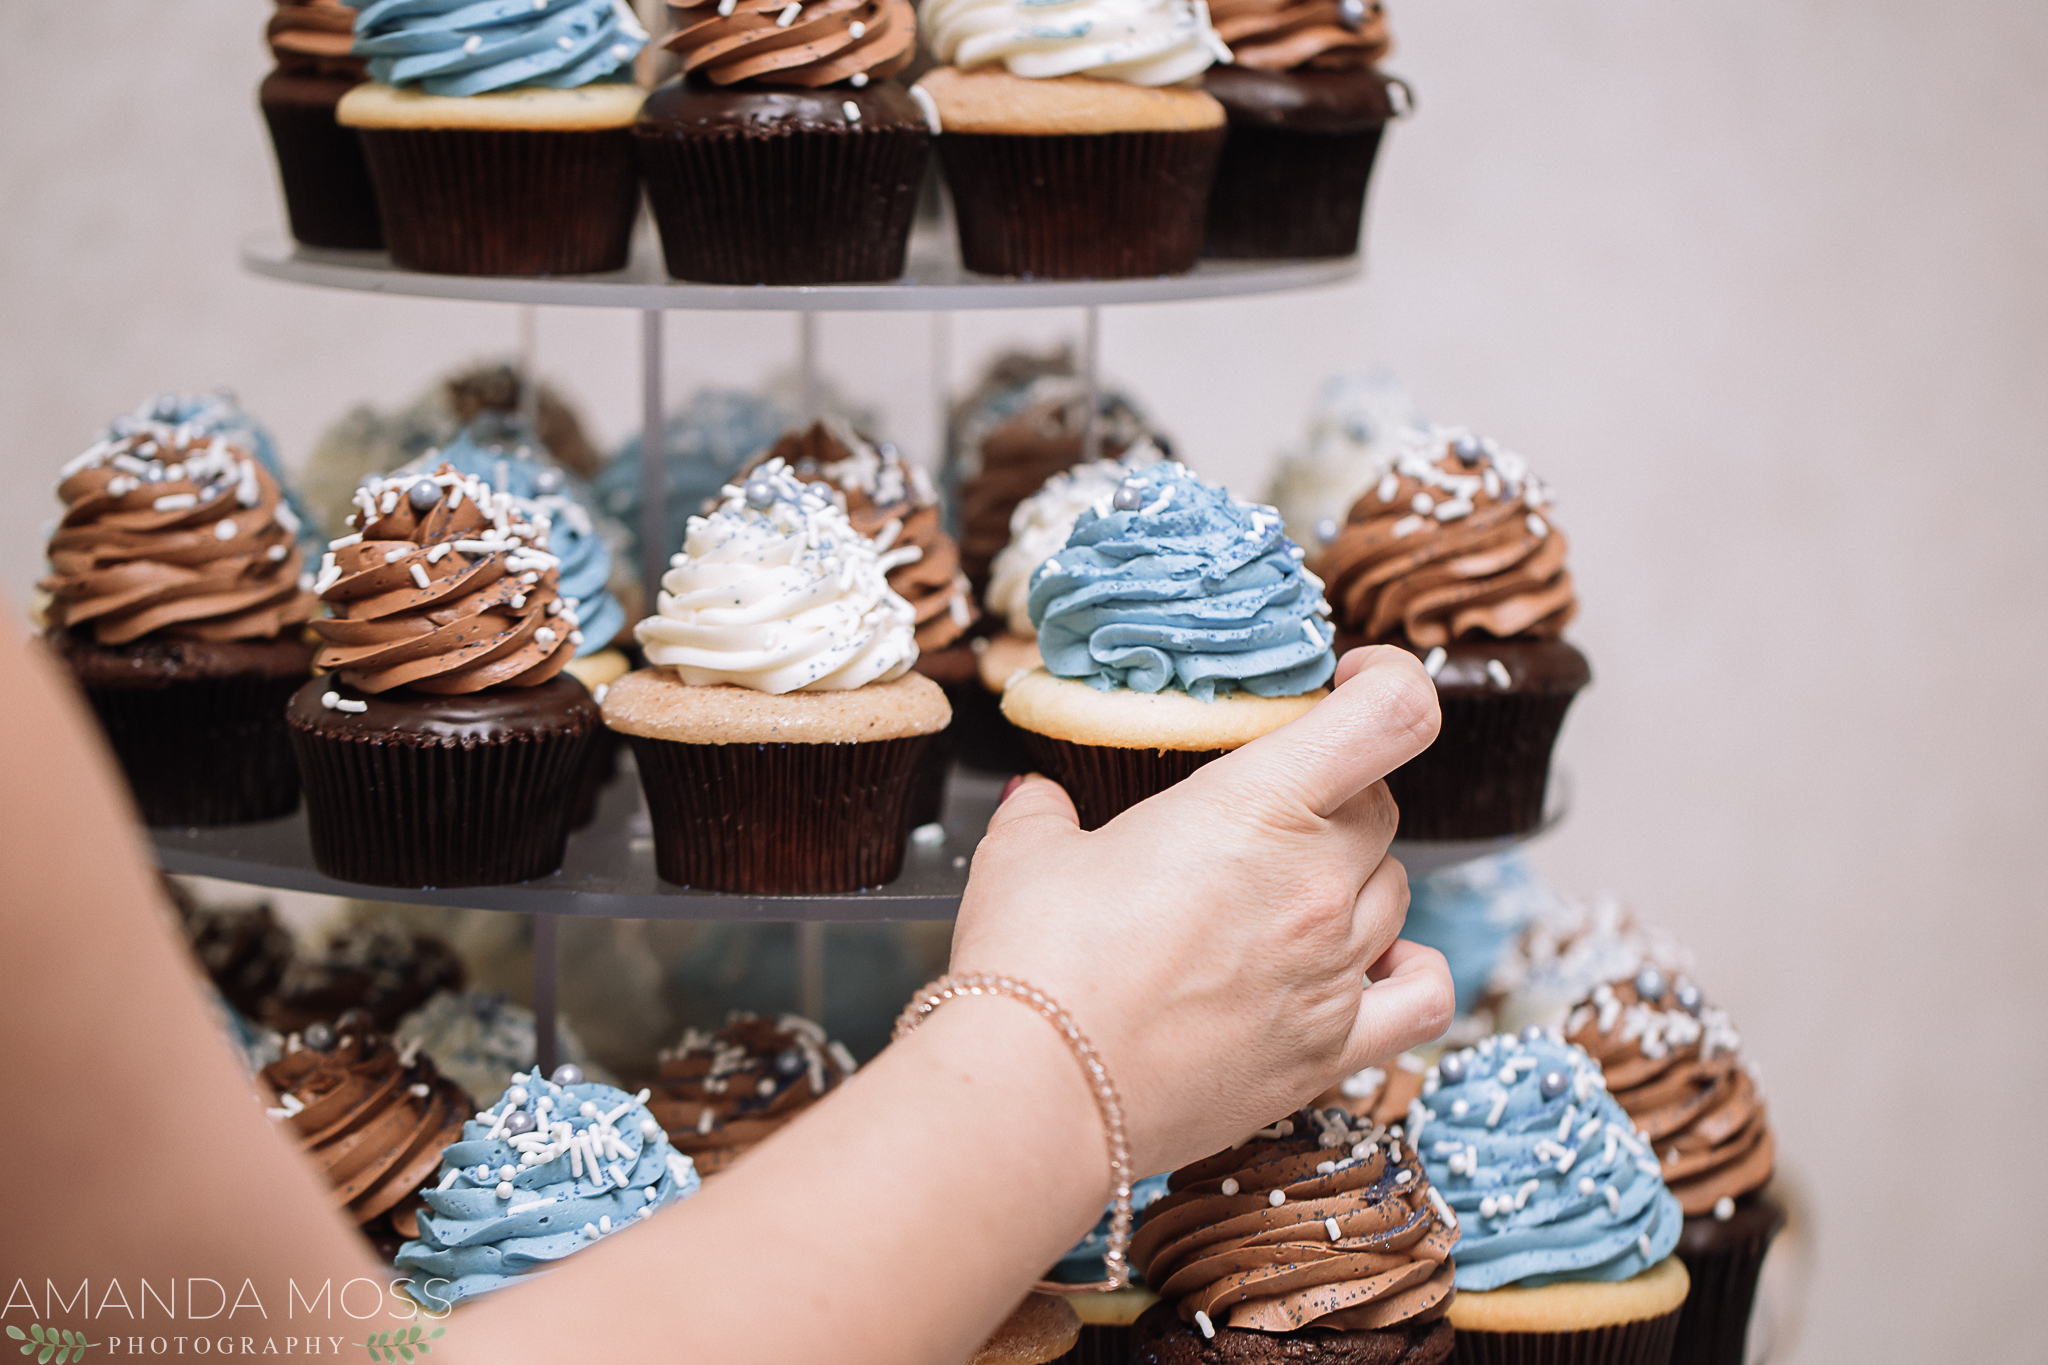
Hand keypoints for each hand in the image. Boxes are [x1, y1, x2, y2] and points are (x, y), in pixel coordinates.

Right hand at [951, 646, 1456, 1178]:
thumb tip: (1042, 800)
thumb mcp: (1026, 853)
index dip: (1389, 681)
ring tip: (1289, 889)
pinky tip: (1371, 963)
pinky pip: (1423, 995)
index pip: (1393, 713)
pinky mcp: (1331, 1050)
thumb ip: (1048, 810)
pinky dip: (1410, 970)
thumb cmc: (1034, 965)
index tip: (1355, 681)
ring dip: (1356, 876)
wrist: (1042, 1095)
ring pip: (1398, 889)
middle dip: (1339, 792)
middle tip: (1276, 805)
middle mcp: (1318, 883)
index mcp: (1260, 804)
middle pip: (1382, 807)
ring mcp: (1333, 970)